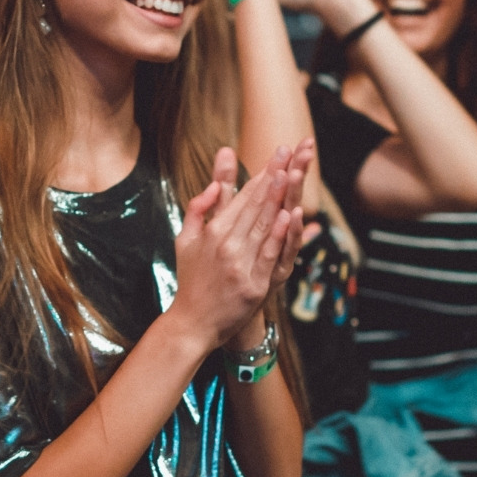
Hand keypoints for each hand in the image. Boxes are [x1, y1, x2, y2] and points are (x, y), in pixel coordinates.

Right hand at [171, 141, 310, 350]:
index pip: (242, 198)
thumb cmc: (192, 279)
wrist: (193, 324)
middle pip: (256, 206)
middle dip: (273, 177)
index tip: (277, 155)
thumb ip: (198, 209)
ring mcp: (241, 265)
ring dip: (279, 198)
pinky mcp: (255, 286)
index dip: (261, 175)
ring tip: (291, 173)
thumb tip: (214, 185)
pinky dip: (281, 236)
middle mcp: (227, 245)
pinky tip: (291, 216)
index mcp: (213, 232)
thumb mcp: (185, 240)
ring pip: (264, 226)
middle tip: (288, 153)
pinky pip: (270, 255)